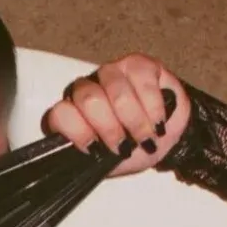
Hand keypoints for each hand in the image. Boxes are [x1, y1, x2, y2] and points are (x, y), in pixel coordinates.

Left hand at [41, 53, 191, 175]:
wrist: (165, 139)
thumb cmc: (133, 150)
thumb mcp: (111, 163)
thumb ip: (94, 158)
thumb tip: (91, 155)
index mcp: (74, 115)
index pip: (61, 114)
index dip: (78, 132)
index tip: (95, 150)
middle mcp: (88, 89)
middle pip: (89, 99)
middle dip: (110, 128)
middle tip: (125, 147)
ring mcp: (111, 72)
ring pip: (116, 89)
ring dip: (135, 120)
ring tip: (147, 138)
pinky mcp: (137, 63)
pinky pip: (142, 79)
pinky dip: (152, 106)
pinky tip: (157, 121)